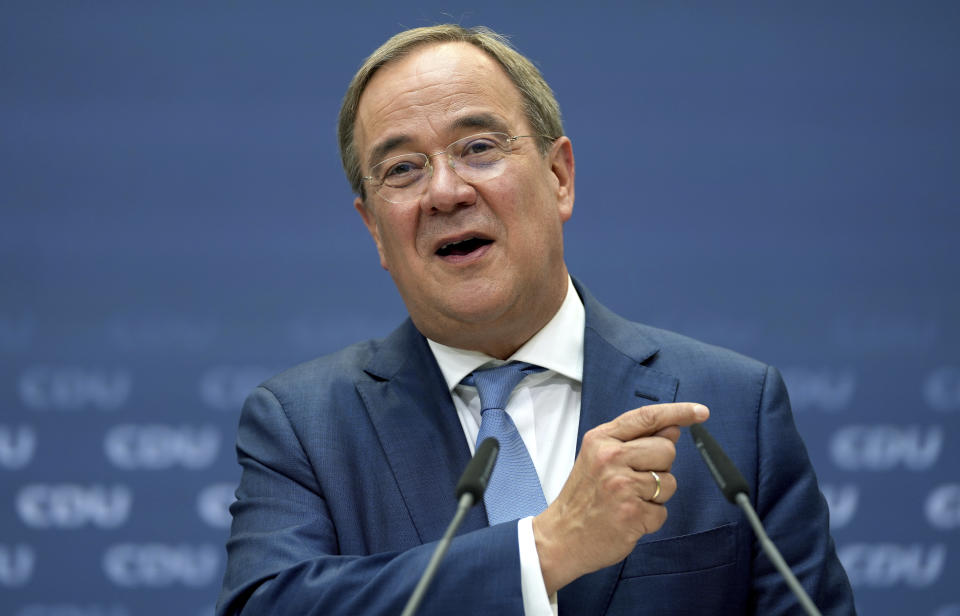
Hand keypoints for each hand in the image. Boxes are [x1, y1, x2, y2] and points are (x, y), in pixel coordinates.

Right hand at [532, 402, 708, 593]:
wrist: (561, 537)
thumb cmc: (583, 498)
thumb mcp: (598, 458)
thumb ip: (633, 441)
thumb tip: (672, 429)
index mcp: (601, 440)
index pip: (647, 417)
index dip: (678, 412)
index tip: (700, 412)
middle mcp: (610, 458)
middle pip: (666, 450)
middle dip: (660, 467)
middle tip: (634, 481)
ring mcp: (621, 486)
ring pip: (670, 482)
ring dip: (656, 496)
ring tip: (629, 500)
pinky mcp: (632, 512)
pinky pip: (663, 511)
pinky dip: (650, 518)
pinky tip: (629, 518)